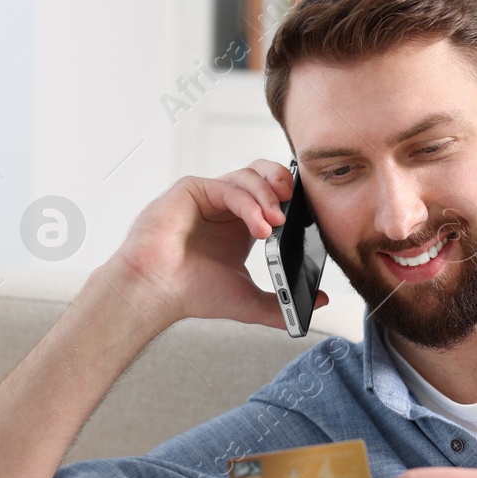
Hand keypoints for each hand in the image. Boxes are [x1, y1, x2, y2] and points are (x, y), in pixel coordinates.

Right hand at [107, 160, 328, 328]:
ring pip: (248, 176)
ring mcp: (208, 195)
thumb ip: (284, 303)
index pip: (274, 195)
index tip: (310, 215)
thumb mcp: (248, 300)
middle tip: (297, 202)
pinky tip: (260, 226)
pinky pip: (229, 186)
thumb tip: (320, 304)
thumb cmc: (192, 294)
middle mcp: (225, 206)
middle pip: (263, 174)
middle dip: (284, 183)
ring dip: (269, 197)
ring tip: (276, 223)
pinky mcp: (192, 189)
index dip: (293, 200)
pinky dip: (249, 203)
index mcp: (240, 224)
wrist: (157, 293)